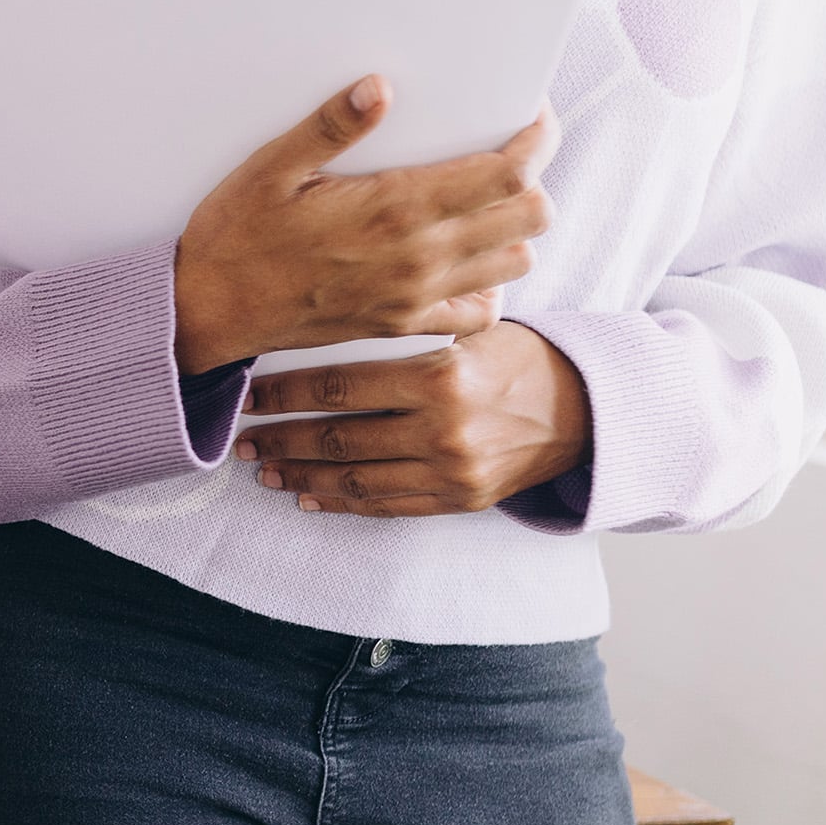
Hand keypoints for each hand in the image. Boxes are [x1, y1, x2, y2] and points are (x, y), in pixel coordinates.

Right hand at [174, 76, 555, 373]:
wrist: (208, 313)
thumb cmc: (235, 237)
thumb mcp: (270, 169)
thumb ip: (329, 127)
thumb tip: (379, 87)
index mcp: (395, 209)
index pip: (507, 173)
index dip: (537, 138)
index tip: (529, 115)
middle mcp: (418, 257)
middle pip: (529, 215)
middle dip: (534, 177)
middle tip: (508, 153)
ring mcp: (414, 297)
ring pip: (515, 262)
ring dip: (514, 229)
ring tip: (485, 202)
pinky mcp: (400, 325)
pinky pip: (477, 313)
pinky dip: (487, 286)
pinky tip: (463, 261)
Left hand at [237, 323, 591, 517]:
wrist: (586, 409)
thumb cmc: (518, 358)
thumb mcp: (470, 331)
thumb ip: (407, 333)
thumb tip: (328, 318)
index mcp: (439, 377)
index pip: (340, 388)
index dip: (284, 393)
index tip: (246, 394)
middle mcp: (442, 429)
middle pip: (337, 437)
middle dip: (280, 439)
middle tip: (240, 439)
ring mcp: (450, 471)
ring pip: (355, 478)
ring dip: (301, 476)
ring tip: (263, 470)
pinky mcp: (458, 500)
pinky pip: (387, 506)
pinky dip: (342, 502)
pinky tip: (309, 498)